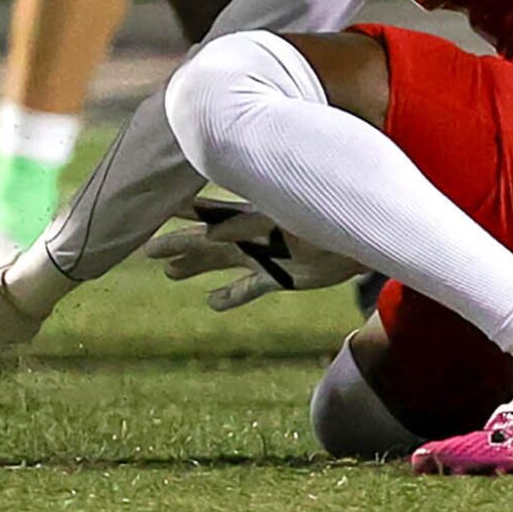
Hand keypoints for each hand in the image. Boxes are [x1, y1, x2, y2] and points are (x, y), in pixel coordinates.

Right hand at [142, 200, 362, 311]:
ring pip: (222, 263)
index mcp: (255, 218)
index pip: (211, 215)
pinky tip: (213, 302)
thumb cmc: (331, 221)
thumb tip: (218, 234)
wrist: (367, 236)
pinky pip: (250, 287)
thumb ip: (255, 225)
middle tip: (145, 249)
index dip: (185, 214)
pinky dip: (231, 295)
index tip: (158, 208)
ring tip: (170, 274)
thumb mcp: (289, 221)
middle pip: (207, 240)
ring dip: (197, 267)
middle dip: (178, 244)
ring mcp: (267, 255)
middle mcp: (256, 236)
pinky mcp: (283, 277)